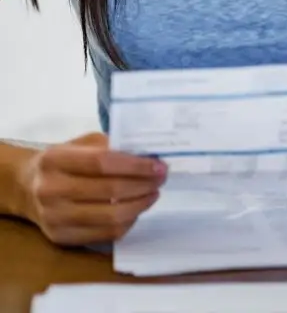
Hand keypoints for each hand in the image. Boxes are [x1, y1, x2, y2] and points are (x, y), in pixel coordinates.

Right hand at [20, 132, 166, 245]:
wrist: (28, 188)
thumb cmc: (65, 162)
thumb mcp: (82, 144)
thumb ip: (112, 146)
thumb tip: (151, 156)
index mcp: (55, 159)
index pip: (103, 162)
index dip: (136, 166)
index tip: (159, 166)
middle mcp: (51, 189)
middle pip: (110, 190)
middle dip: (144, 185)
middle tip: (161, 179)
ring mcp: (54, 217)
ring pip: (111, 216)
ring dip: (140, 205)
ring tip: (153, 194)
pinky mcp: (61, 237)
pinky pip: (106, 234)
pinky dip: (129, 222)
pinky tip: (136, 210)